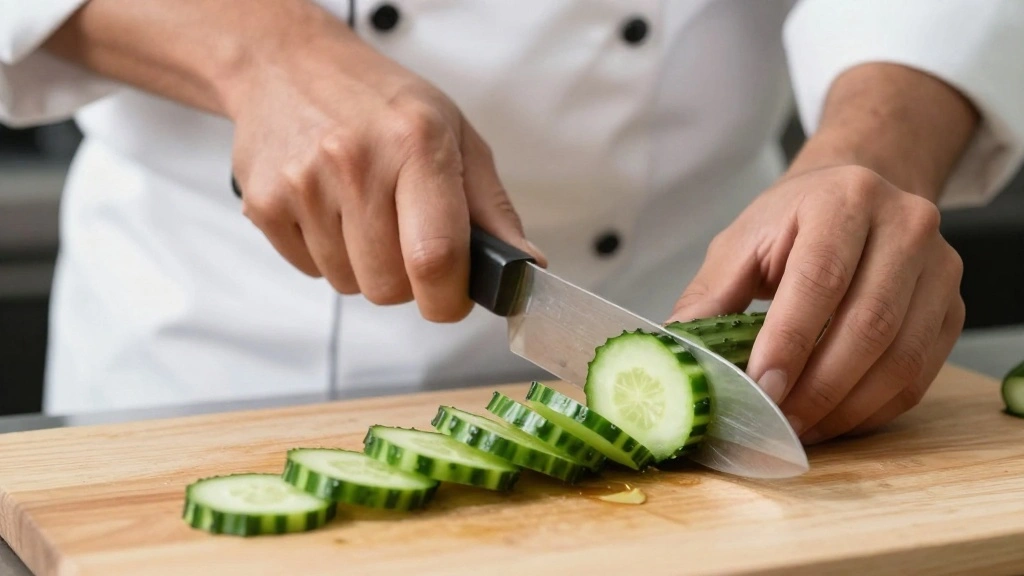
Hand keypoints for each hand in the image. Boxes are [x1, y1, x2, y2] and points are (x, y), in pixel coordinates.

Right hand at [228, 18, 543, 321]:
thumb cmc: (380, 103)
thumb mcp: (454, 135)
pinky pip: (312, 271)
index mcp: (416, 143)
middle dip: (407, 281)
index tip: (453, 298)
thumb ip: (492, 209)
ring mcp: (304, 184)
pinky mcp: (264, 204)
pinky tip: (331, 209)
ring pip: (350, 284)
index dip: (449, 298)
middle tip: (406, 237)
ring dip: (365, 266)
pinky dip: (328, 254)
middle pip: (390, 286)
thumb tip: (526, 268)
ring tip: (364, 212)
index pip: (435, 257)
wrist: (288, 67)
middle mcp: (356, 161)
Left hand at [668, 165, 964, 443]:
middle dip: (818, 386)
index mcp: (845, 199)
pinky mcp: (953, 308)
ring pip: (901, 357)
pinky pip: (920, 375)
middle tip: (776, 420)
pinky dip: (873, 409)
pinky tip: (834, 420)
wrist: (855, 197)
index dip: (790, 341)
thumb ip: (710, 295)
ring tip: (799, 427)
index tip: (762, 387)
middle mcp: (906, 226)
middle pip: (869, 324)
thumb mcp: (742, 242)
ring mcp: (940, 268)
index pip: (820, 279)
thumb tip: (677, 350)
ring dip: (846, 406)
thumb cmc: (792, 222)